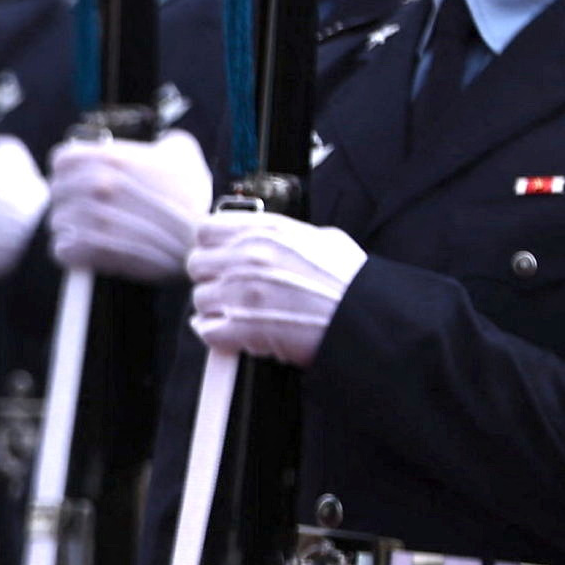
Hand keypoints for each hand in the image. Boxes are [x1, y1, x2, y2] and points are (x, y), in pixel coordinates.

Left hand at [48, 131, 212, 282]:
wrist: (203, 238)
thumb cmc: (192, 195)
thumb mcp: (183, 153)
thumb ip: (161, 142)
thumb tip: (157, 142)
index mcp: (114, 158)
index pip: (62, 160)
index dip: (68, 170)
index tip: (78, 180)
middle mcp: (101, 185)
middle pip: (57, 191)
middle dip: (67, 200)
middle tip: (83, 209)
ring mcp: (97, 218)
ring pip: (59, 221)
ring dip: (69, 227)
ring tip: (87, 230)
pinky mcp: (97, 250)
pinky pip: (64, 248)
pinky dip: (70, 251)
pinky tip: (86, 250)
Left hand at [188, 209, 367, 365]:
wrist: (367, 319)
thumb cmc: (350, 283)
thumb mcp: (322, 240)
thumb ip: (282, 235)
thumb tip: (259, 235)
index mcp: (267, 233)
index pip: (206, 229)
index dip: (211, 245)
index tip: (220, 256)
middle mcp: (249, 258)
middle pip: (197, 264)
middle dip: (211, 278)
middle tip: (231, 290)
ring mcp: (242, 293)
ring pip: (200, 299)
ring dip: (216, 309)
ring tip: (242, 314)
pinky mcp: (241, 327)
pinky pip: (207, 329)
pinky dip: (218, 335)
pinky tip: (238, 334)